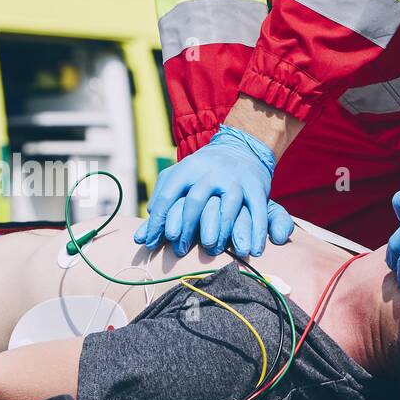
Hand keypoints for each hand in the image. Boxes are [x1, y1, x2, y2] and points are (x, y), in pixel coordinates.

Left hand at [134, 125, 293, 256]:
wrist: (240, 147)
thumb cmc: (201, 173)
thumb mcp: (178, 178)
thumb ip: (160, 203)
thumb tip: (141, 236)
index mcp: (187, 168)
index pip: (167, 195)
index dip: (158, 220)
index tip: (151, 243)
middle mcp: (210, 172)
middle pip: (195, 201)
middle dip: (186, 227)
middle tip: (178, 251)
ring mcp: (235, 180)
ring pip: (227, 207)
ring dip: (219, 231)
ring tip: (211, 251)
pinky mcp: (256, 187)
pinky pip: (257, 212)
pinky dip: (256, 233)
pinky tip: (252, 251)